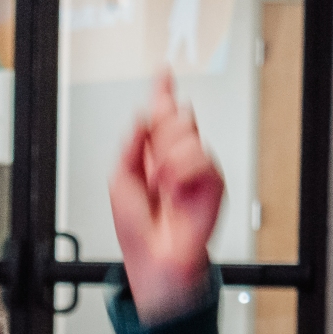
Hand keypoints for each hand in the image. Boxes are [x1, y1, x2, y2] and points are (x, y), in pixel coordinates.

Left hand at [109, 70, 225, 324]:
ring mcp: (196, 171)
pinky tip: (175, 187)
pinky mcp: (213, 185)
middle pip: (176, 119)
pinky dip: (183, 172)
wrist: (155, 261)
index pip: (161, 117)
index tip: (163, 72)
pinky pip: (202, 160)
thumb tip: (144, 116)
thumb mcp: (119, 182)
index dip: (163, 93)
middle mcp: (176, 160)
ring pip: (188, 136)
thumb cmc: (137, 231)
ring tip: (161, 185)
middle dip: (162, 134)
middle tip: (153, 162)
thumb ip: (131, 145)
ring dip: (169, 159)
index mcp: (153, 157)